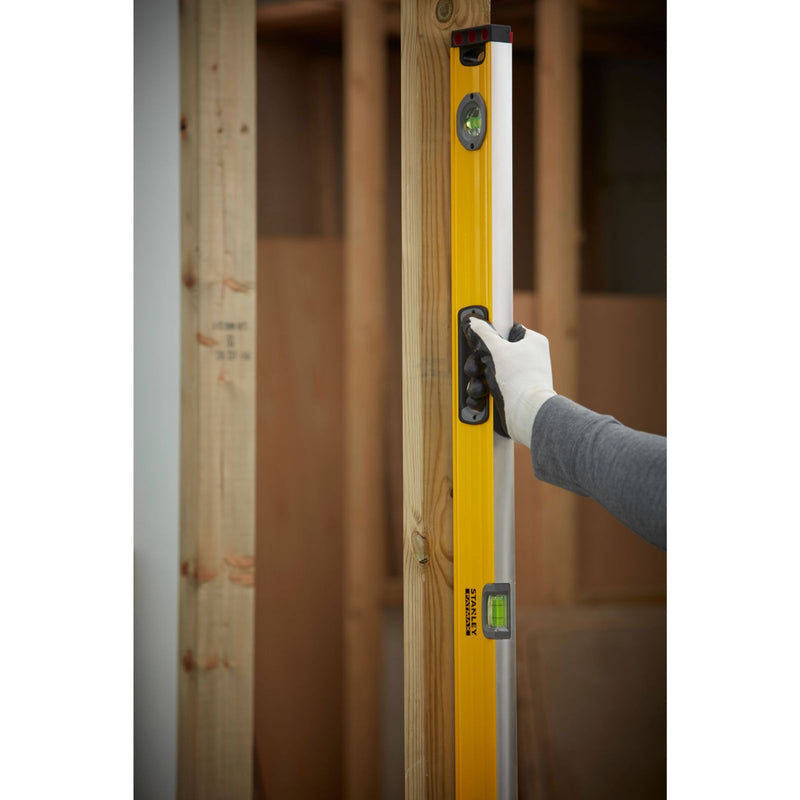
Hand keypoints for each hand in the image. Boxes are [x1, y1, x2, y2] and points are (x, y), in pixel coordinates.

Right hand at [466, 318, 555, 446]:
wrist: (527, 415)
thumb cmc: (520, 381)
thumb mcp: (497, 350)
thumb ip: (482, 333)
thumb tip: (472, 320)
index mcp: (532, 343)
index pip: (506, 331)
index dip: (491, 336)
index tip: (479, 340)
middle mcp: (528, 359)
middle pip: (493, 353)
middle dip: (479, 364)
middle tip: (476, 368)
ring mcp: (521, 378)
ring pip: (490, 372)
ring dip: (478, 381)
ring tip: (480, 388)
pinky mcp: (513, 394)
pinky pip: (492, 388)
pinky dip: (483, 393)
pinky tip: (481, 398)